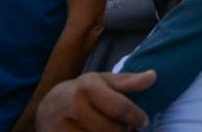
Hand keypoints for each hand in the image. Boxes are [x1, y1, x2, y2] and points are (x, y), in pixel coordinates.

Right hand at [35, 70, 154, 130]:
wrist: (47, 106)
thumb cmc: (84, 91)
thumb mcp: (104, 81)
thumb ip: (129, 81)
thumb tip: (153, 75)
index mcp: (88, 88)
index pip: (120, 108)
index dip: (136, 117)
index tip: (143, 121)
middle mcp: (73, 107)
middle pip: (112, 129)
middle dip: (124, 131)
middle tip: (126, 128)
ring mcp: (62, 127)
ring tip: (112, 130)